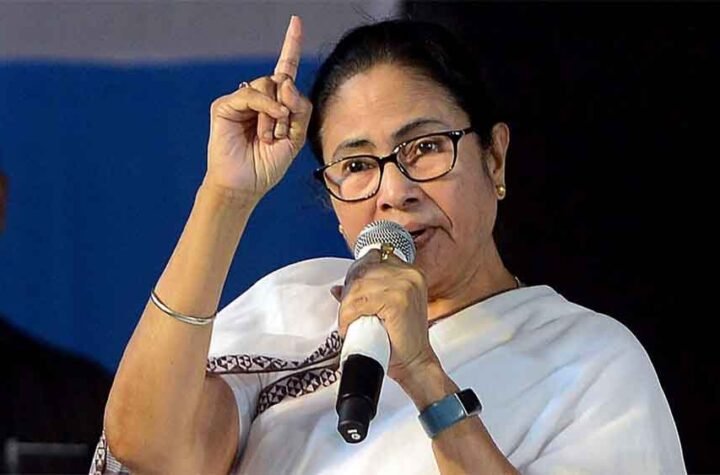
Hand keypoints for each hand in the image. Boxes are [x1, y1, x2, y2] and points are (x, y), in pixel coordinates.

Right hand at [204, 16, 311, 196]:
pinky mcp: (225, 106)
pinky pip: (251, 94)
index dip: (290, 45)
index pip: (285, 69)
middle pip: (281, 80)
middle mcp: (258, 99)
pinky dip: (264, 108)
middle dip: (288, 107)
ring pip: (267, 85)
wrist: (245, 184)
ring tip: (268, 137)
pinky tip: (265, 127)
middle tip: (282, 133)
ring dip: (275, 114)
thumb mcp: (295, 138)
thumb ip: (299, 108)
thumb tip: (286, 81)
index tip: (295, 22)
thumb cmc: (268, 165)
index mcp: (276, 104)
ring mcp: (241, 101)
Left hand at [331, 250, 439, 384]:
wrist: (414, 362)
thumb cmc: (400, 339)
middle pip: (364, 270)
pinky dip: (348, 315)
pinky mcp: (397, 300)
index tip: (349, 292)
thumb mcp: (383, 309)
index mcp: (409, 272)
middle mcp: (409, 274)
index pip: (374, 257)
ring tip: (346, 322)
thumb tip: (336, 289)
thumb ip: (364, 294)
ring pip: (359, 286)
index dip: (356, 273)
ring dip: (346, 306)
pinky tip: (347, 327)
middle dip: (349, 290)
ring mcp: (405, 285)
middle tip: (345, 312)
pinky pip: (360, 302)